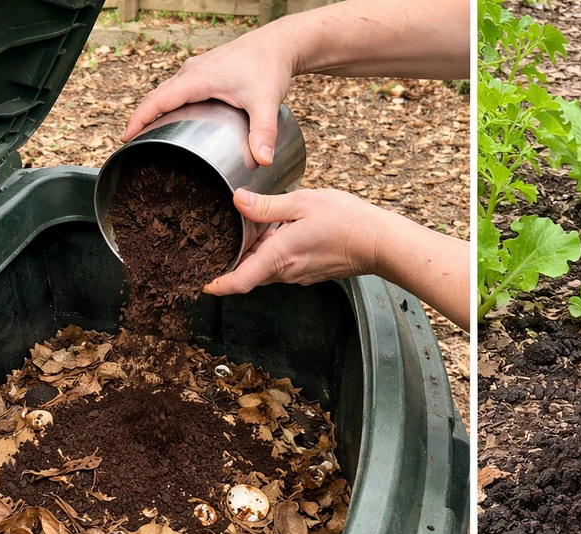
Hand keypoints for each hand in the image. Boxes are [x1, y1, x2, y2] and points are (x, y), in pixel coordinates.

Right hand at [122, 23, 296, 165]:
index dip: (139, 119)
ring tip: (151, 136)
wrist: (278, 45)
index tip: (126, 137)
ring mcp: (198, 71)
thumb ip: (264, 132)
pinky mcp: (206, 73)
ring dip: (156, 111)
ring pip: (168, 92)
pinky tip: (176, 120)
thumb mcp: (266, 102)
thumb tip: (263, 161)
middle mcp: (192, 72)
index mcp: (197, 78)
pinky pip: (180, 90)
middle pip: (158, 96)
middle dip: (143, 119)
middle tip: (134, 144)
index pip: (158, 99)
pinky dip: (171, 105)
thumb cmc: (268, 67)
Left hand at [204, 188, 470, 330]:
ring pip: (266, 269)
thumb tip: (236, 200)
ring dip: (255, 255)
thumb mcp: (302, 203)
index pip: (239, 281)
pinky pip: (283, 267)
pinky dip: (274, 254)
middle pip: (248, 273)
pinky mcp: (311, 272)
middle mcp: (286, 272)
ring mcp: (299, 275)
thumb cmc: (346, 221)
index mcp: (279, 256)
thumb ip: (266, 205)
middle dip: (232, 261)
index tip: (200, 284)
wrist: (380, 242)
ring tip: (248, 231)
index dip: (217, 284)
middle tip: (216, 242)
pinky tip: (278, 233)